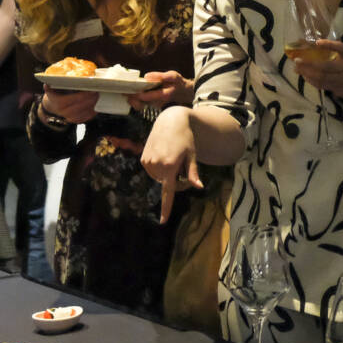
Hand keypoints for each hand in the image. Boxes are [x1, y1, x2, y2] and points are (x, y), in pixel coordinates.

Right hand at [39, 86, 98, 124]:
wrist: (51, 109)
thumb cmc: (54, 96)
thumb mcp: (50, 91)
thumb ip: (49, 88)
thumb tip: (46, 84)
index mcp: (60, 104)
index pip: (75, 99)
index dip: (85, 95)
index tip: (92, 89)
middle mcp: (65, 112)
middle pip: (82, 106)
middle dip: (91, 99)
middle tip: (98, 92)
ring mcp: (71, 118)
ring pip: (85, 112)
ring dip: (93, 105)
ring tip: (98, 97)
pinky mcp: (76, 121)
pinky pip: (86, 118)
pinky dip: (92, 112)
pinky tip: (96, 106)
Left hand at [127, 70, 192, 108]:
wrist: (183, 92)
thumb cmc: (177, 83)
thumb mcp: (172, 76)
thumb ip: (160, 76)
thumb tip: (147, 76)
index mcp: (163, 95)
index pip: (146, 97)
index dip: (136, 94)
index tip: (127, 91)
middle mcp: (158, 102)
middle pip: (141, 104)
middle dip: (131, 99)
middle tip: (123, 93)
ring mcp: (155, 105)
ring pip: (140, 105)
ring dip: (132, 100)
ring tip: (125, 93)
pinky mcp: (153, 104)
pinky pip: (142, 104)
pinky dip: (136, 99)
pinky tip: (132, 93)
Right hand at [140, 107, 202, 223]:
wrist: (170, 121)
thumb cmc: (185, 138)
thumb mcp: (192, 155)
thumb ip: (193, 172)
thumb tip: (198, 187)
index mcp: (170, 166)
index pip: (168, 192)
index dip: (166, 208)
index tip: (163, 222)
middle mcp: (156, 166)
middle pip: (168, 185)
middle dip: (176, 180)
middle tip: (183, 165)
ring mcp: (148, 162)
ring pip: (160, 179)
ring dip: (166, 174)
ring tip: (172, 157)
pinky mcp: (143, 159)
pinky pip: (153, 171)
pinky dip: (159, 168)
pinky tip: (163, 154)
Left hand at [290, 38, 342, 104]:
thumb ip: (334, 51)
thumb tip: (312, 43)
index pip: (341, 48)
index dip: (329, 45)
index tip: (317, 42)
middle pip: (326, 66)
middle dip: (309, 64)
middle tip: (296, 60)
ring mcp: (342, 80)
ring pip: (322, 78)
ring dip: (307, 73)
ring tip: (297, 69)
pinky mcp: (339, 90)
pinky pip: (323, 85)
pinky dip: (312, 81)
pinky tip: (304, 76)